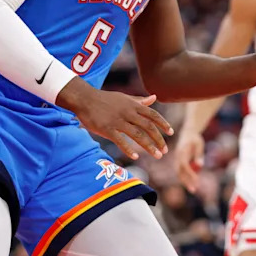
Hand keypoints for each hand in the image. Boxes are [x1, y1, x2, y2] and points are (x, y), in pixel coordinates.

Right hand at [56, 78, 172, 160]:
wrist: (85, 99)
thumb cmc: (105, 99)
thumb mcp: (124, 98)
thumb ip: (140, 100)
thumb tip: (154, 98)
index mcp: (133, 105)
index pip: (153, 115)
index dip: (163, 124)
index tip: (171, 133)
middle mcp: (128, 112)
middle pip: (148, 126)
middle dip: (159, 139)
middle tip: (165, 150)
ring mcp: (117, 121)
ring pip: (137, 135)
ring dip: (149, 146)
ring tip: (157, 156)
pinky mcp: (107, 129)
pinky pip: (120, 141)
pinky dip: (128, 149)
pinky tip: (135, 157)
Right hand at [174, 130, 204, 192]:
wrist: (188, 133)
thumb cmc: (195, 138)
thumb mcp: (199, 144)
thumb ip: (199, 154)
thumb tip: (199, 165)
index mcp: (182, 152)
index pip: (184, 165)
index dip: (190, 173)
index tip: (196, 180)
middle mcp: (177, 157)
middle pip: (180, 172)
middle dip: (186, 182)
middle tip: (194, 190)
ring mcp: (177, 160)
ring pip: (179, 174)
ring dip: (186, 182)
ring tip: (194, 189)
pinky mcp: (179, 162)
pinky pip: (181, 172)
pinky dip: (186, 178)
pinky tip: (192, 183)